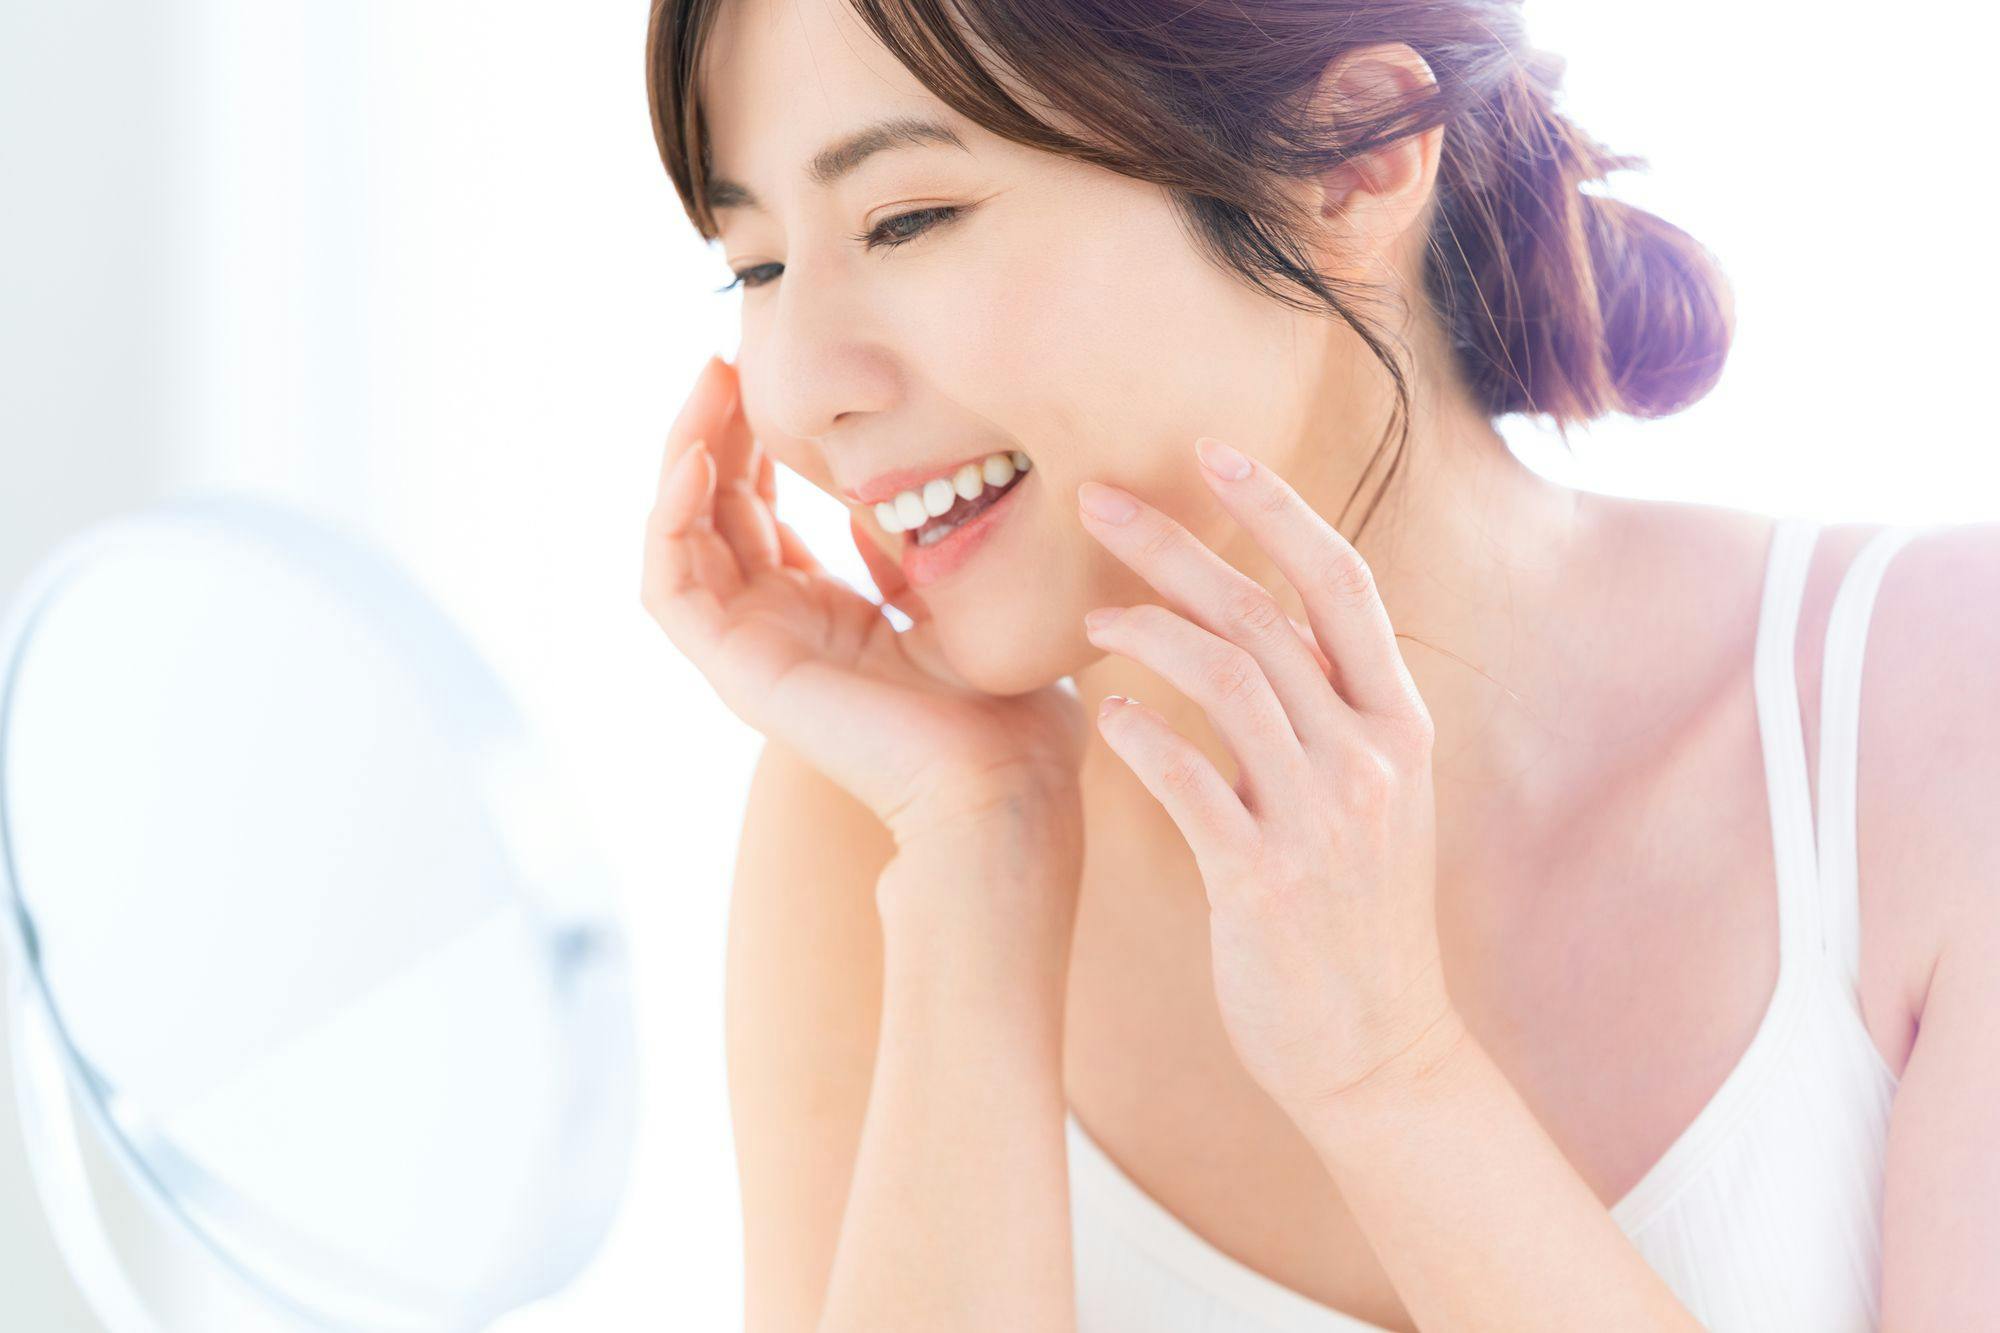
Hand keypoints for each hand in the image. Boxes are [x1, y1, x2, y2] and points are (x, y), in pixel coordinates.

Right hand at [640, 356, 1087, 921]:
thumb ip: (910, 546)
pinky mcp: (739, 671)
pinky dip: (670, 517)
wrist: (1004, 786)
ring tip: (709, 381)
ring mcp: (752, 651)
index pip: (765, 510)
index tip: (772, 374)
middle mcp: (778, 629)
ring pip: (681, 537)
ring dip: (685, 454)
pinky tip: (695, 453)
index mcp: (828, 615)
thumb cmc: (1007, 713)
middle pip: (716, 510)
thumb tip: (885, 492)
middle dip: (719, 428)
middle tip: (731, 353)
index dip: (758, 440)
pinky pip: (671, 585)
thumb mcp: (960, 599)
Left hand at [1076, 436, 1457, 1124]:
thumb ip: (1326, 713)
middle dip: (1175, 545)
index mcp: (1399, 725)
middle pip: (1265, 613)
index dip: (1277, 508)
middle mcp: (1369, 756)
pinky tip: (1102, 712)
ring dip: (1146, 631)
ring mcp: (1321, 817)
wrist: (1377, 1050)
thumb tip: (1250, 629)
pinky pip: (1189, 781)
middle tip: (1093, 500)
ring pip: (1227, 679)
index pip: (1342, 583)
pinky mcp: (1262, 878)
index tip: (1210, 452)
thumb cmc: (1354, 917)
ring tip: (1088, 619)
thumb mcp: (1373, 798)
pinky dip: (1140, 735)